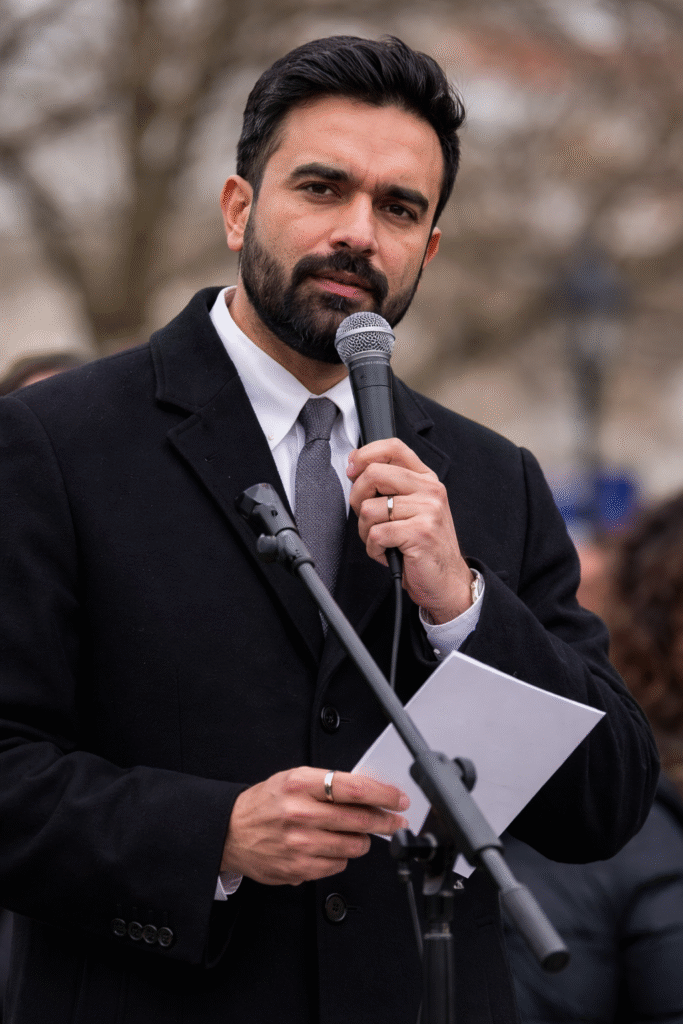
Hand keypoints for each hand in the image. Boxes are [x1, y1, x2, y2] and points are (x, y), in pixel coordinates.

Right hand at [221, 767, 409, 884]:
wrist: (231, 832)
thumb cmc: (265, 803)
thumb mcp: (292, 779)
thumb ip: (327, 784)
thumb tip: (368, 792)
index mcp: (300, 784)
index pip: (354, 788)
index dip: (383, 794)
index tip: (398, 799)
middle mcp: (300, 813)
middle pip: (359, 819)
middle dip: (385, 821)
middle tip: (395, 821)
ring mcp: (300, 844)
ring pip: (354, 846)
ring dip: (362, 840)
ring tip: (356, 834)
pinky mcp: (299, 868)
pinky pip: (338, 865)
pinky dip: (341, 857)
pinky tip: (330, 848)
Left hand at [347, 438, 472, 623]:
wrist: (447, 582)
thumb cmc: (422, 546)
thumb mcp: (410, 509)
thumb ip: (390, 487)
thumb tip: (354, 470)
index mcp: (426, 480)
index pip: (393, 448)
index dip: (365, 454)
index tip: (352, 468)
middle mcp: (430, 490)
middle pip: (374, 474)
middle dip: (357, 498)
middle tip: (367, 517)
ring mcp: (427, 511)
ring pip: (369, 509)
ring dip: (366, 531)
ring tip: (384, 541)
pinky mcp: (420, 533)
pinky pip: (375, 534)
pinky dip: (374, 549)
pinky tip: (388, 553)